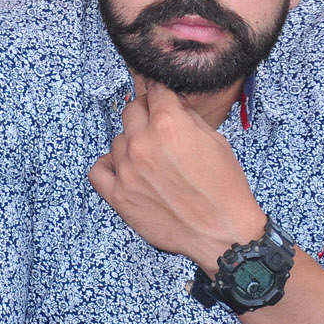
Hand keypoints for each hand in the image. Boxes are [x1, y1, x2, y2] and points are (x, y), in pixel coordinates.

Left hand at [89, 80, 265, 270]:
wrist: (223, 232)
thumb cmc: (225, 189)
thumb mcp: (216, 141)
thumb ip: (188, 117)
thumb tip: (172, 103)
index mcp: (169, 124)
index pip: (155, 91)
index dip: (162, 93)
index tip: (163, 98)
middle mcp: (143, 143)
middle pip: (132, 110)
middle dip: (146, 113)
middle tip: (159, 127)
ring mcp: (127, 169)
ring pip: (118, 140)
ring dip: (131, 143)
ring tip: (151, 158)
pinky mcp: (118, 195)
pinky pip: (98, 170)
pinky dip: (109, 165)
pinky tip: (124, 169)